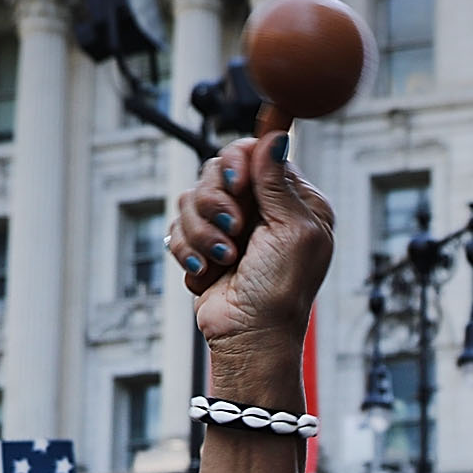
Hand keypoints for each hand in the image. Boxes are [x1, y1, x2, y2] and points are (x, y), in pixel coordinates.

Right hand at [176, 118, 335, 384]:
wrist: (249, 335)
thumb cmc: (280, 289)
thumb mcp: (292, 231)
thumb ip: (278, 182)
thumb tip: (275, 137)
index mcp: (294, 201)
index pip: (257, 153)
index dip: (240, 163)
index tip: (237, 183)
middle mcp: (262, 208)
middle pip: (218, 168)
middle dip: (217, 201)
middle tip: (233, 229)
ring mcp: (230, 225)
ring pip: (192, 197)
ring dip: (203, 231)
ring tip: (223, 259)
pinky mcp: (202, 243)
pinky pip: (177, 226)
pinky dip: (189, 250)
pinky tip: (207, 272)